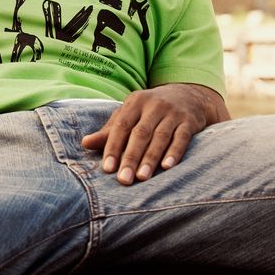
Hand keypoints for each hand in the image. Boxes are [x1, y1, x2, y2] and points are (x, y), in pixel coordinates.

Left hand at [81, 83, 229, 185]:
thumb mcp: (129, 115)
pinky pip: (182, 138)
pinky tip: (167, 167)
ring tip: (142, 178)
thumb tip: (84, 143)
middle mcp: (153, 105)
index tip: (107, 169)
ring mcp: (173, 113)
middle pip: (140, 134)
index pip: (121, 126)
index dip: (113, 147)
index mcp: (134, 102)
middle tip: (123, 179)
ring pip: (160, 137)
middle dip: (130, 158)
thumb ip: (109, 131)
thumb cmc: (149, 111)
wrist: (188, 95)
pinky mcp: (190, 121)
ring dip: (150, 158)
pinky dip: (174, 153)